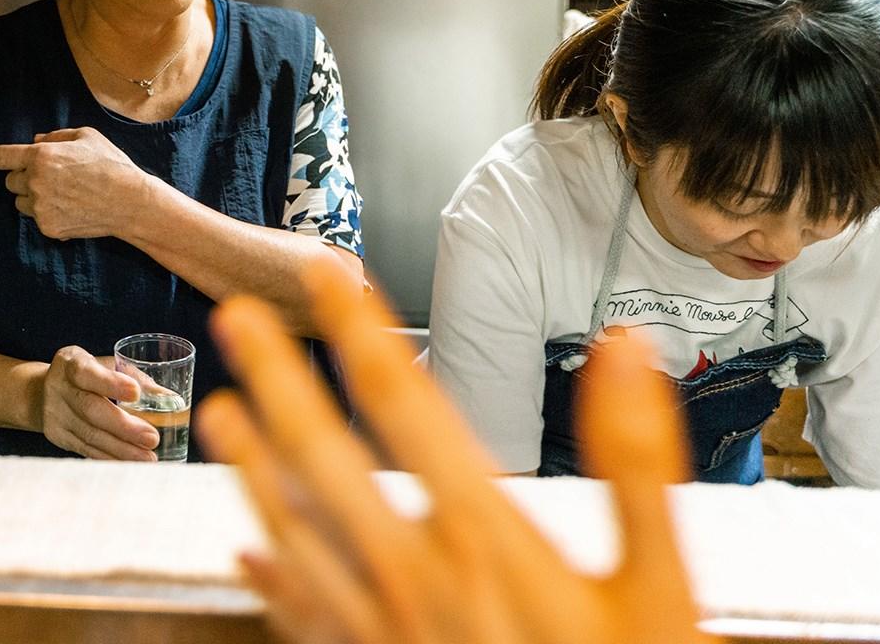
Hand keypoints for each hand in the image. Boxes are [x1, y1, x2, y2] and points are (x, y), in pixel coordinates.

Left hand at [0, 127, 151, 240]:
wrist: (129, 202)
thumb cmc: (110, 165)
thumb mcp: (86, 136)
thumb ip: (56, 136)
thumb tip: (36, 140)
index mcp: (41, 156)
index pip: (3, 156)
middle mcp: (35, 182)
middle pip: (11, 182)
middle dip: (24, 178)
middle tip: (51, 177)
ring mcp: (40, 207)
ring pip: (20, 202)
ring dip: (32, 197)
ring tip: (62, 194)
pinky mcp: (48, 227)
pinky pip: (36, 218)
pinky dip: (47, 213)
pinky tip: (70, 208)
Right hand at [39, 345, 159, 461]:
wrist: (41, 393)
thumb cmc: (86, 375)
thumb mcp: (102, 364)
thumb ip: (133, 376)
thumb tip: (169, 398)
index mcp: (70, 364)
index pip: (87, 373)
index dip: (110, 384)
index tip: (136, 393)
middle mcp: (59, 389)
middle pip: (90, 410)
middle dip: (123, 427)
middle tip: (152, 438)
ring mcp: (55, 416)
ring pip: (90, 436)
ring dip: (122, 450)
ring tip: (148, 458)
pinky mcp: (58, 437)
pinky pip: (87, 450)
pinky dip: (110, 458)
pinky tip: (130, 463)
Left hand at [198, 260, 708, 643]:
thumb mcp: (661, 586)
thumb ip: (636, 464)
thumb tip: (627, 348)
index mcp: (484, 536)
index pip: (406, 404)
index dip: (360, 328)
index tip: (328, 271)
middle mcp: (416, 575)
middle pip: (324, 455)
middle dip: (277, 378)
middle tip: (236, 316)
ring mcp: (382, 630)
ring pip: (296, 532)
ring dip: (252, 468)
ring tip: (218, 413)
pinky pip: (303, 621)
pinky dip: (272, 582)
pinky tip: (247, 552)